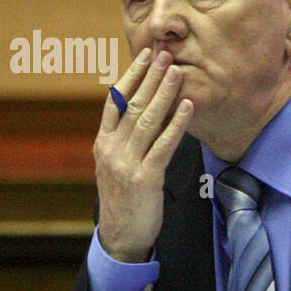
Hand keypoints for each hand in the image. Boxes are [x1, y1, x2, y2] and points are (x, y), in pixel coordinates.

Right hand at [93, 48, 193, 262]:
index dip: (131, 76)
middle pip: (132, 105)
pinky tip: (187, 107)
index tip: (145, 56)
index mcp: (103, 143)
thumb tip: (141, 111)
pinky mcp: (145, 178)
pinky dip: (177, 124)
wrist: (120, 236)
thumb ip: (124, 139)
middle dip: (151, 78)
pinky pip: (163, 145)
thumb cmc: (124, 198)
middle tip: (166, 54)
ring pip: (147, 120)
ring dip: (164, 93)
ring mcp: (127, 163)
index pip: (115, 101)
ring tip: (177, 71)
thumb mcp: (116, 165)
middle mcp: (111, 149)